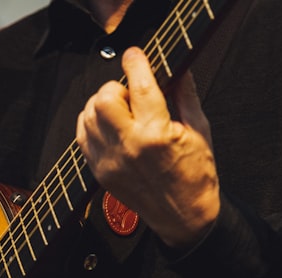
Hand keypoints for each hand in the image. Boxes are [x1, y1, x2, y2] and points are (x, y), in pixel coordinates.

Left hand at [76, 48, 220, 250]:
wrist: (183, 217)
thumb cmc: (195, 176)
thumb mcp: (199, 130)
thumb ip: (185, 95)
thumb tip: (179, 67)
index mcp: (157, 135)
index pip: (140, 86)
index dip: (136, 63)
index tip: (135, 56)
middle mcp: (128, 147)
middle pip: (104, 98)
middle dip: (116, 88)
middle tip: (131, 94)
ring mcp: (110, 162)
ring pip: (88, 115)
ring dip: (102, 105)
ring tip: (122, 111)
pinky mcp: (99, 172)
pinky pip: (82, 137)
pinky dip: (91, 124)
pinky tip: (110, 125)